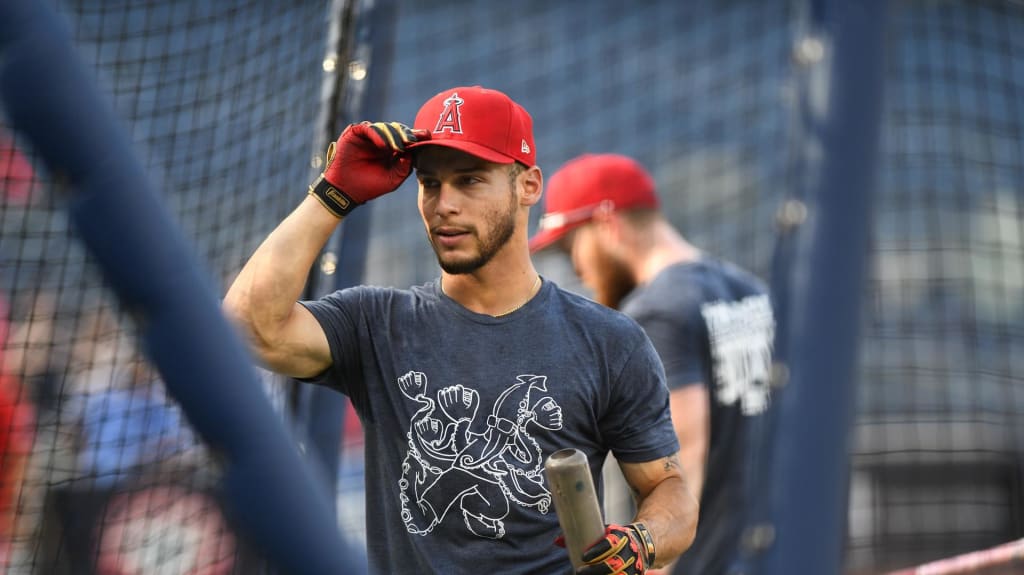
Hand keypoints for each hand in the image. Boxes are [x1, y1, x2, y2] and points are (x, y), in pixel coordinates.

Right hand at [309, 121, 428, 216]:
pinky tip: (384, 145)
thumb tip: (412, 153)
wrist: (347, 191)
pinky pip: (368, 128)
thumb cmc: (370, 186)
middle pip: (397, 129)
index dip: (416, 136)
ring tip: (397, 147)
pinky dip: (377, 134)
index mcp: (392, 150)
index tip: (427, 136)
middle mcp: (381, 141)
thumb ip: (405, 167)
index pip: (406, 139)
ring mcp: (368, 136)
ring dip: (393, 136)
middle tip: (413, 140)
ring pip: (384, 127)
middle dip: (407, 134)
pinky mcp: (354, 133)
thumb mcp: (393, 179)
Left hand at [570, 523, 655, 574]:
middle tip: (580, 572)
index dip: (597, 550)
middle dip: (595, 569)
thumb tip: (557, 541)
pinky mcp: (635, 574)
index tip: (583, 556)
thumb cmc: (616, 538)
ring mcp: (633, 564)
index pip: (609, 543)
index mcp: (620, 536)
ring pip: (619, 574)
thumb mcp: (603, 532)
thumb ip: (582, 536)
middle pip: (612, 563)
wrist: (641, 542)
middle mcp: (628, 550)